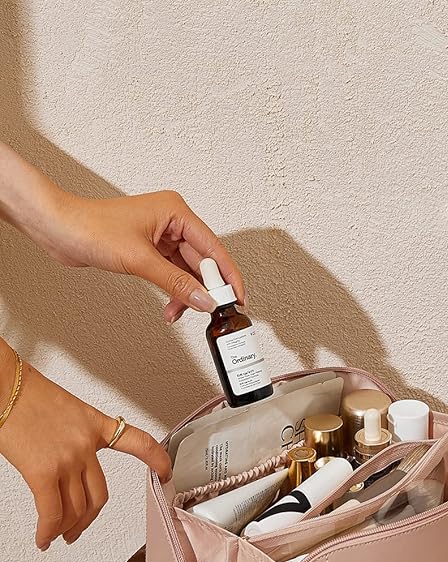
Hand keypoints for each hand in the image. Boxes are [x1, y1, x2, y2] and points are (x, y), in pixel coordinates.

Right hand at [0, 346, 170, 549]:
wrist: (2, 384)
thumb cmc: (24, 393)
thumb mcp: (64, 408)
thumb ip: (73, 435)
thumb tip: (65, 461)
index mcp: (94, 425)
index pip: (137, 442)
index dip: (156, 460)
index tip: (166, 472)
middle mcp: (86, 445)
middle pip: (99, 496)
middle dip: (89, 520)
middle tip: (79, 530)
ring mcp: (67, 460)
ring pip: (76, 509)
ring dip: (67, 528)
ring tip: (58, 535)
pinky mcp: (43, 472)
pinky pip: (52, 512)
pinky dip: (49, 531)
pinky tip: (44, 539)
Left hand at [42, 189, 244, 322]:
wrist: (58, 228)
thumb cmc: (91, 228)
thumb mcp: (140, 260)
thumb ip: (176, 283)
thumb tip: (204, 300)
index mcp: (177, 212)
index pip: (214, 248)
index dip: (228, 276)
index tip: (237, 299)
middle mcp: (173, 221)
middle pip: (203, 262)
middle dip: (204, 289)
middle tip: (209, 313)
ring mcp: (162, 235)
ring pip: (188, 271)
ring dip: (186, 293)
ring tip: (178, 313)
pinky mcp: (150, 248)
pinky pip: (173, 273)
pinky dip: (174, 290)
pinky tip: (171, 306)